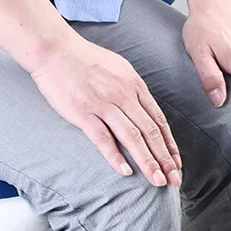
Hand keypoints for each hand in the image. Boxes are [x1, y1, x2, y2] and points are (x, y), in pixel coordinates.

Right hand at [31, 32, 181, 186]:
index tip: (176, 163)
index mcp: (134, 85)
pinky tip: (125, 171)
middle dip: (165, 158)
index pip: (158, 120)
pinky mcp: (83, 113)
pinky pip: (103, 138)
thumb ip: (131, 88)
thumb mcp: (118, 67)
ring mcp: (104, 105)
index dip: (169, 144)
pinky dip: (115, 156)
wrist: (55, 50)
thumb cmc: (83, 58)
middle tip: (174, 180)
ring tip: (156, 180)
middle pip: (150, 131)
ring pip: (132, 137)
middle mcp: (123, 95)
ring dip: (147, 161)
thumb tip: (142, 106)